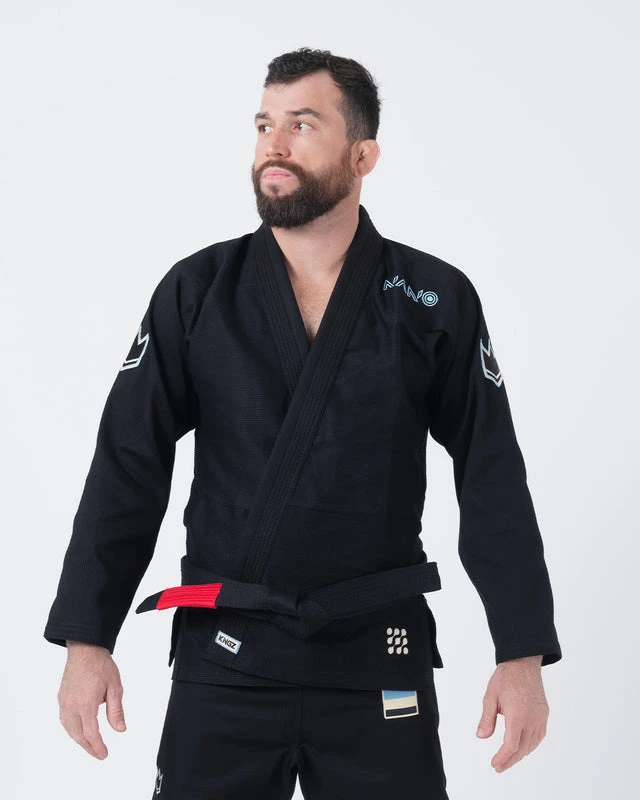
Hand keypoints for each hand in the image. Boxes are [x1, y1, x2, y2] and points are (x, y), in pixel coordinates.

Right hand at [57, 641, 126, 759]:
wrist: (85, 649)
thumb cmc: (100, 665)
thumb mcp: (115, 687)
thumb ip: (116, 711)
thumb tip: (120, 729)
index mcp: (86, 704)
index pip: (91, 734)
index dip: (97, 747)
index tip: (104, 754)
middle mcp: (72, 706)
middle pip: (78, 735)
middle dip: (88, 747)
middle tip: (99, 754)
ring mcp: (64, 702)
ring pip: (69, 729)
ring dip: (79, 740)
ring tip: (90, 745)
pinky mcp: (61, 698)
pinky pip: (64, 720)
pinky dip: (72, 729)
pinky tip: (78, 731)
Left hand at [476, 655, 547, 772]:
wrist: (523, 662)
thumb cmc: (505, 678)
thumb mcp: (490, 697)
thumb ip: (487, 719)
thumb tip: (481, 736)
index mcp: (517, 715)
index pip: (511, 745)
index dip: (502, 758)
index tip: (494, 764)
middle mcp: (532, 719)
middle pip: (522, 749)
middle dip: (510, 760)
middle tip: (498, 766)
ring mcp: (540, 717)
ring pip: (532, 744)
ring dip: (520, 754)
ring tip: (508, 758)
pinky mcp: (544, 714)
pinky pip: (539, 736)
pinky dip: (530, 745)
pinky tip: (522, 747)